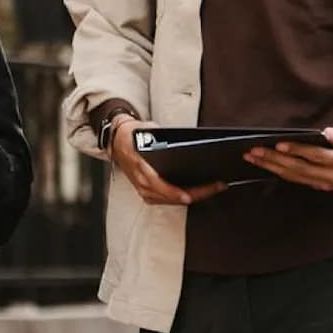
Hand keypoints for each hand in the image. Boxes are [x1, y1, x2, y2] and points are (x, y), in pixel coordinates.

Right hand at [109, 116, 228, 207]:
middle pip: (174, 197)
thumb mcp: (145, 130)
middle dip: (198, 193)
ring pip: (173, 201)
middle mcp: (144, 184)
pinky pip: (168, 200)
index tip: (193, 194)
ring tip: (212, 189)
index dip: (179, 193)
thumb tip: (177, 140)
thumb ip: (160, 136)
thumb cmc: (130, 135)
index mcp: (142, 170)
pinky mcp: (147, 193)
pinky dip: (183, 197)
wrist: (116, 140)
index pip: (163, 187)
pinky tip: (196, 191)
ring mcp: (145, 191)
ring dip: (193, 196)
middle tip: (217, 186)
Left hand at [244, 123, 332, 190]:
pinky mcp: (325, 184)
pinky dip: (283, 173)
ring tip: (254, 158)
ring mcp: (329, 183)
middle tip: (254, 151)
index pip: (315, 156)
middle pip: (299, 169)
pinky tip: (270, 166)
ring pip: (297, 177)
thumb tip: (328, 135)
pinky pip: (301, 180)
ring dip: (274, 168)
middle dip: (274, 161)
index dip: (296, 151)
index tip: (277, 144)